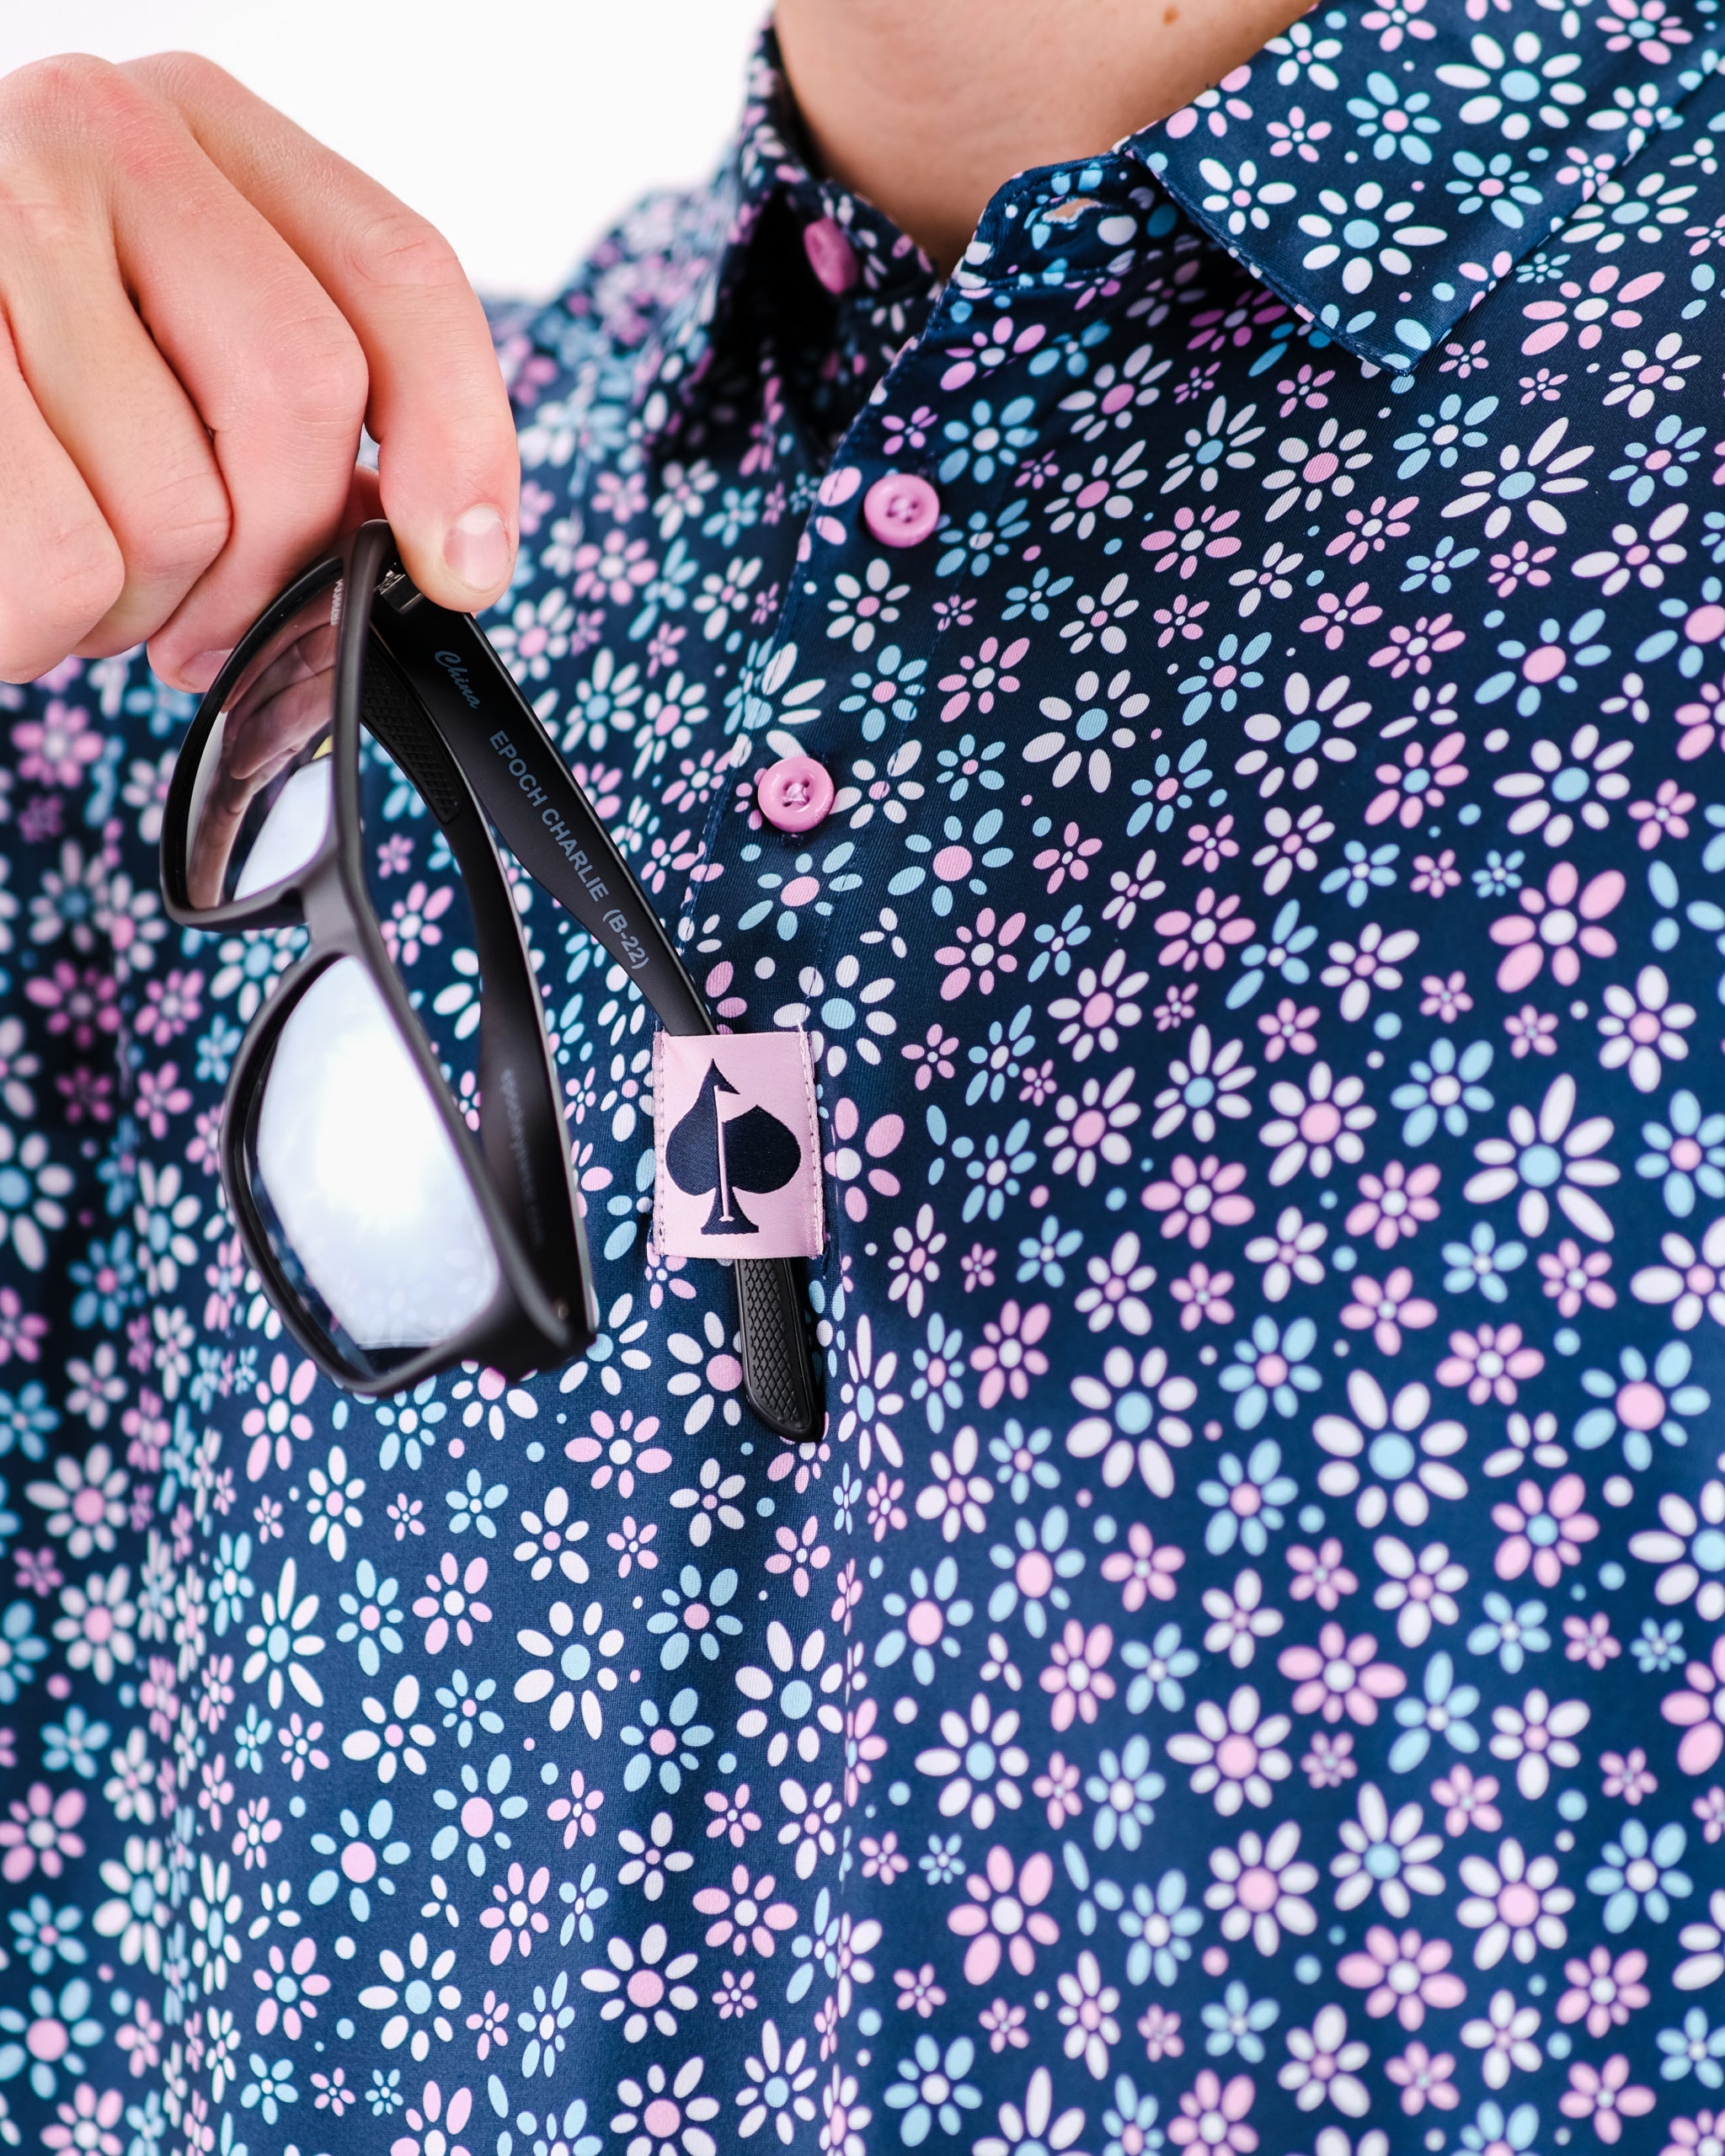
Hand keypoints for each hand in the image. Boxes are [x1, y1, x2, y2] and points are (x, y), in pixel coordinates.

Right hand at [0, 51, 519, 688]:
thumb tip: (437, 543)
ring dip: (143, 604)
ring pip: (177, 501)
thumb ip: (298, 401)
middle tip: (214, 620)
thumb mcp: (169, 337)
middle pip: (302, 391)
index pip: (397, 271)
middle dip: (278, 556)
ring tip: (85, 575)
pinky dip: (49, 627)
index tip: (462, 567)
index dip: (462, 439)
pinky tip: (18, 586)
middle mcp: (98, 131)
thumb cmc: (22, 382)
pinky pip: (63, 560)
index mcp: (198, 125)